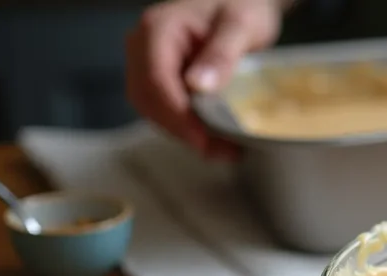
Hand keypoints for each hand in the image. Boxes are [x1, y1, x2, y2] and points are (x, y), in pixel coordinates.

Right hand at [125, 0, 285, 158]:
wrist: (241, 3)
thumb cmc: (241, 6)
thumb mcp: (241, 25)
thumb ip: (221, 53)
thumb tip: (198, 86)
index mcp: (158, 29)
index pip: (156, 80)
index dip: (178, 115)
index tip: (204, 139)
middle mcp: (144, 46)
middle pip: (148, 99)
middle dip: (182, 130)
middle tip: (222, 150)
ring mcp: (148, 63)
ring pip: (152, 110)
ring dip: (184, 134)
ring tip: (224, 149)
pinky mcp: (159, 78)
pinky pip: (163, 109)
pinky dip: (186, 128)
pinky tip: (214, 137)